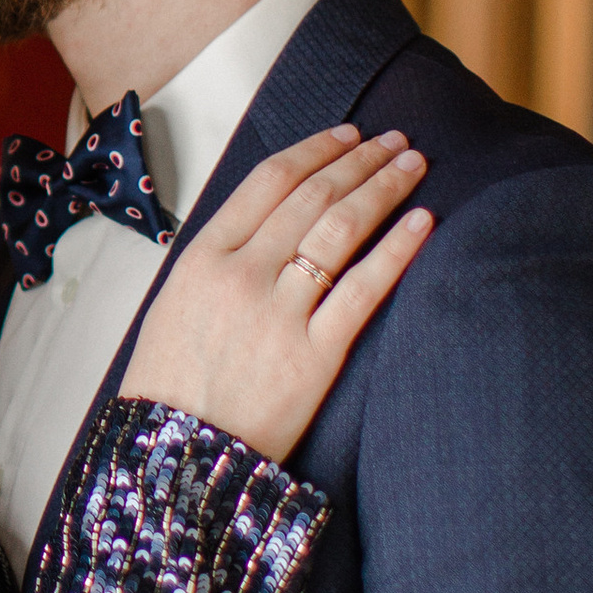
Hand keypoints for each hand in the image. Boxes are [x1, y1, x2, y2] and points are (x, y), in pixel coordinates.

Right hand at [122, 125, 431, 463]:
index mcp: (202, 257)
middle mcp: (242, 275)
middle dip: (360, 160)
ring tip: (413, 164)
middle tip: (394, 140)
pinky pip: (364, 289)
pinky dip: (397, 249)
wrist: (175, 458)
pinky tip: (422, 222)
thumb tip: (269, 223)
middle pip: (313, 197)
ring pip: (341, 230)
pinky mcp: (314, 356)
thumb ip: (219, 260)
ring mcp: (279, 314)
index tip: (347, 135)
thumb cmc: (171, 385)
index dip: (315, 149)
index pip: (269, 181)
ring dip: (383, 188)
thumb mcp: (174, 304)